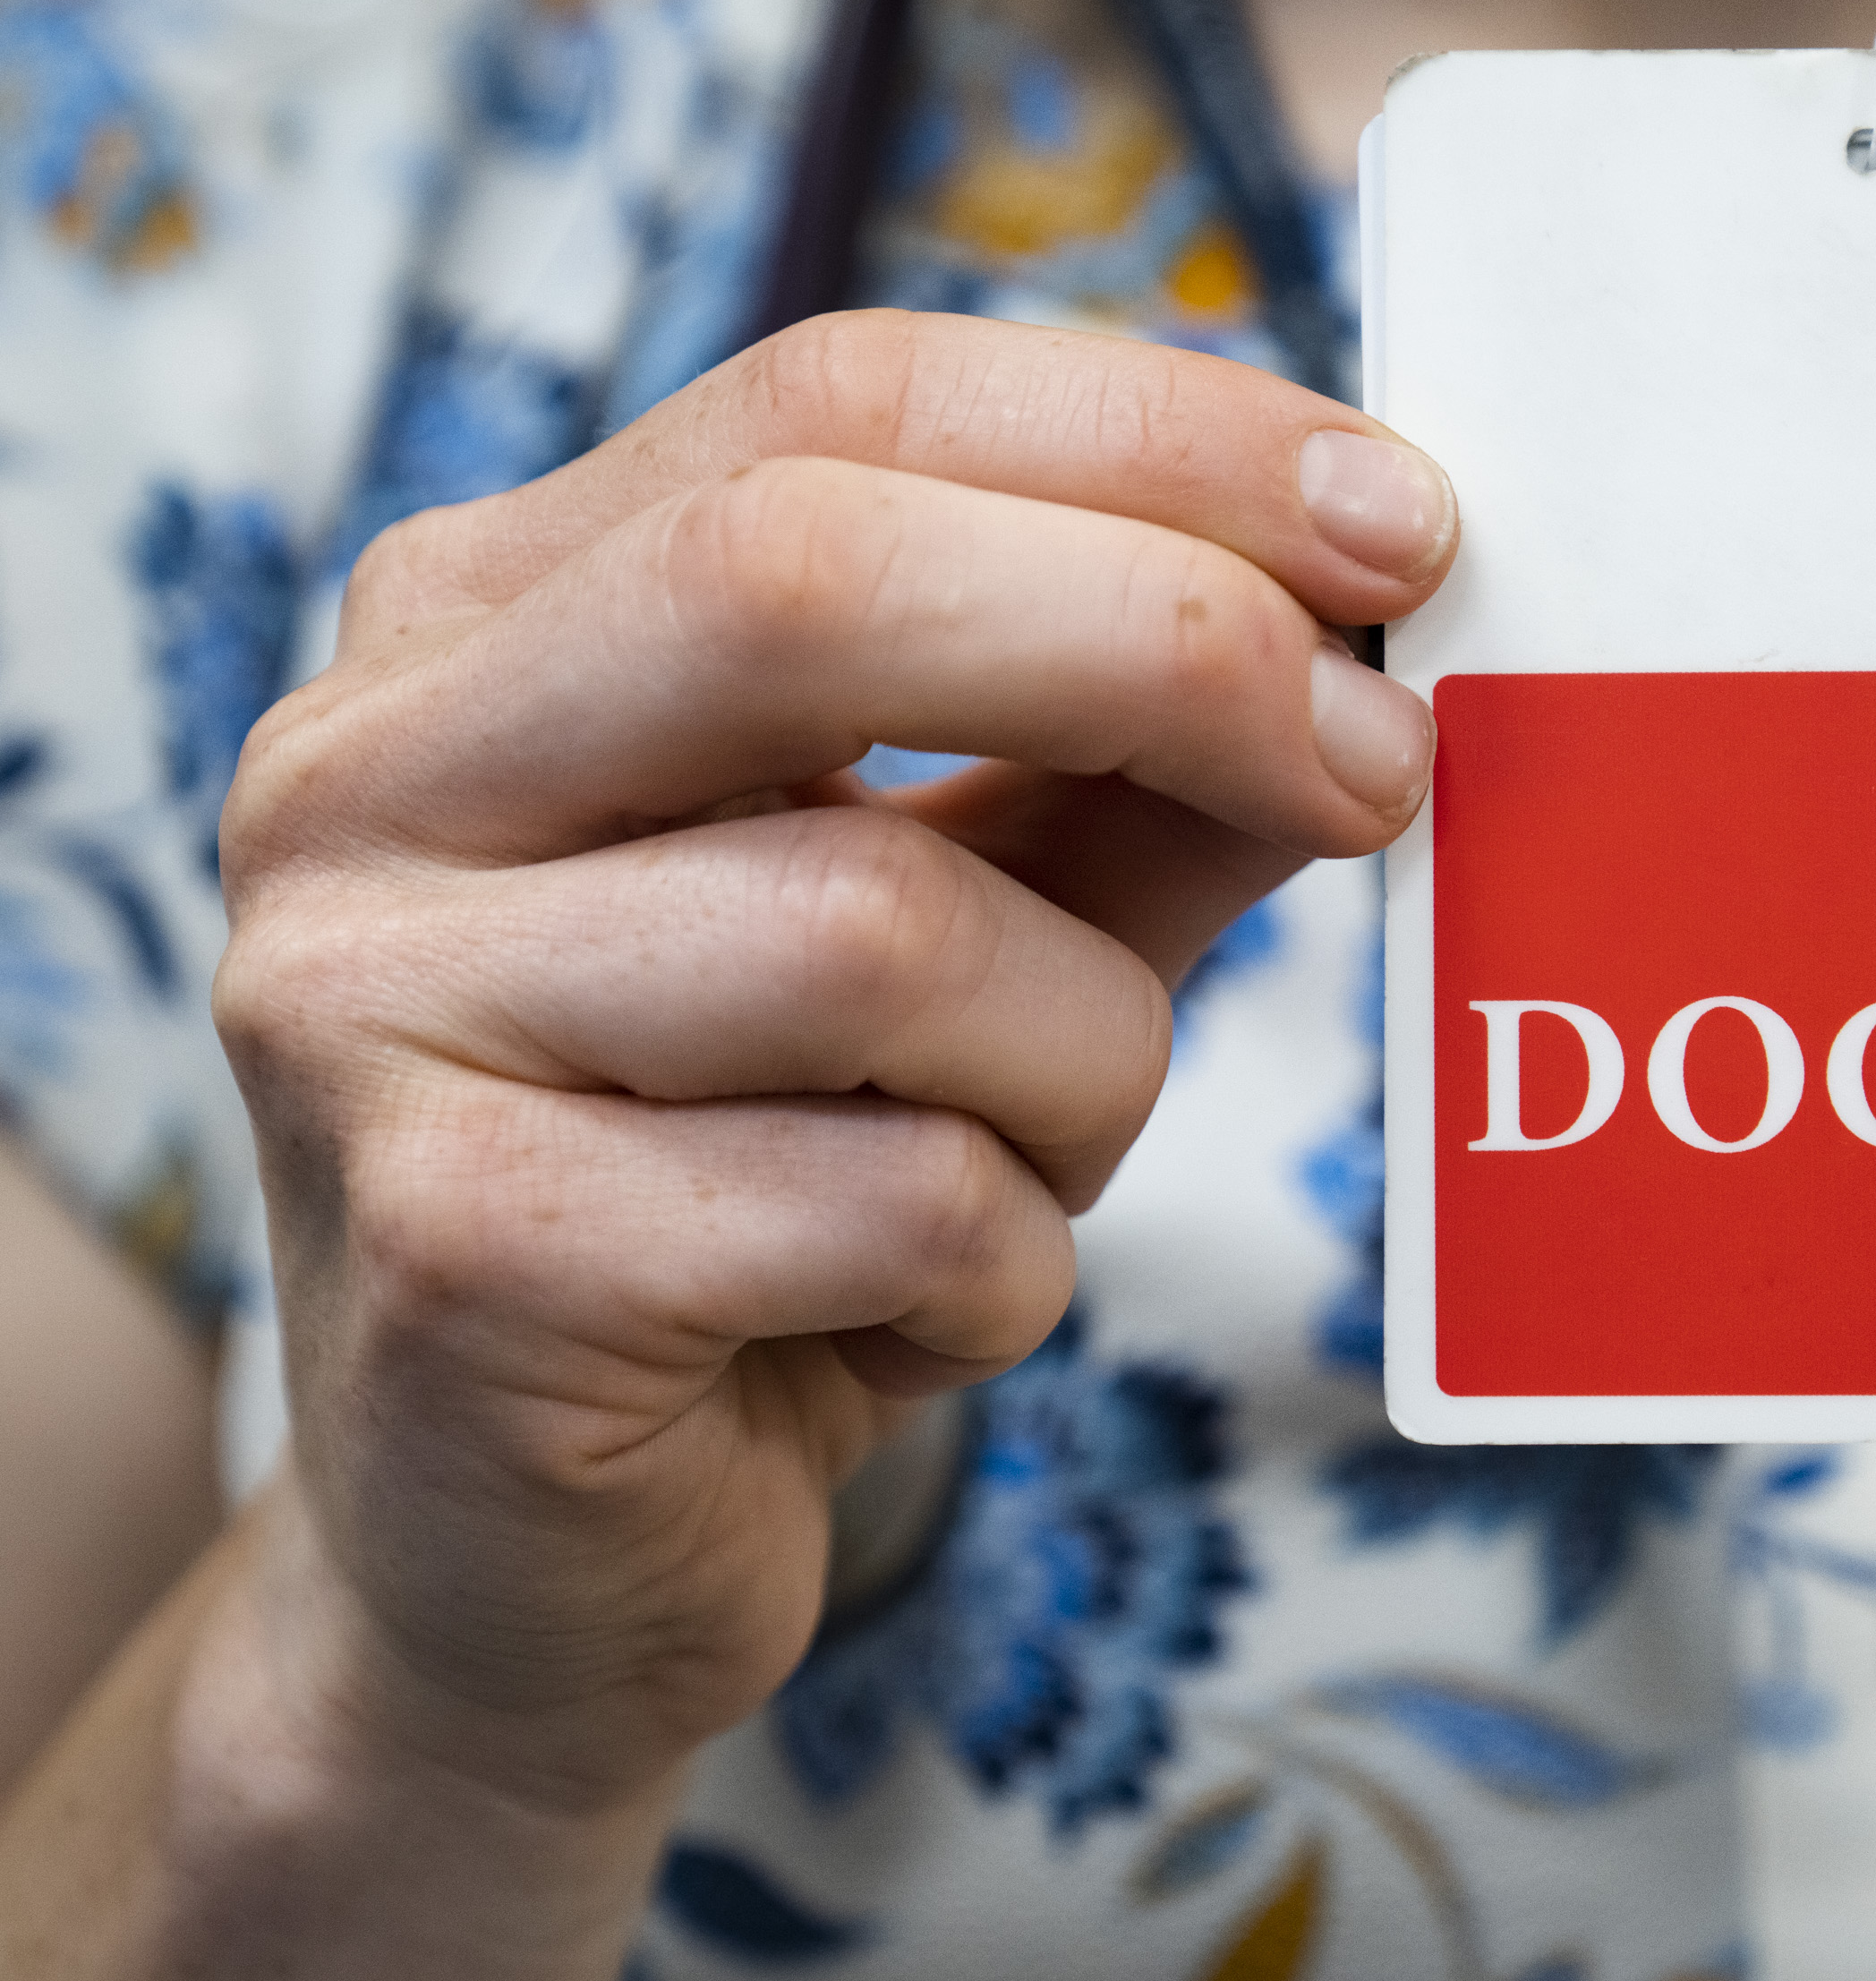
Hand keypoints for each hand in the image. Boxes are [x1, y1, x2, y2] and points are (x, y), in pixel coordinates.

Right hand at [214, 312, 1453, 1814]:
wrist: (521, 1579)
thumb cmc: (769, 1206)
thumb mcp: (971, 941)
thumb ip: (1126, 771)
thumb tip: (1374, 618)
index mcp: (485, 625)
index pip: (834, 401)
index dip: (1153, 437)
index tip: (1408, 524)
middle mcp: (368, 777)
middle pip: (807, 578)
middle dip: (1169, 645)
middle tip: (1383, 768)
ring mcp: (363, 1011)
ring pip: (886, 931)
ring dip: (1083, 1066)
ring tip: (1030, 1161)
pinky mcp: (455, 1255)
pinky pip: (892, 1201)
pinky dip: (999, 1275)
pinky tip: (913, 1318)